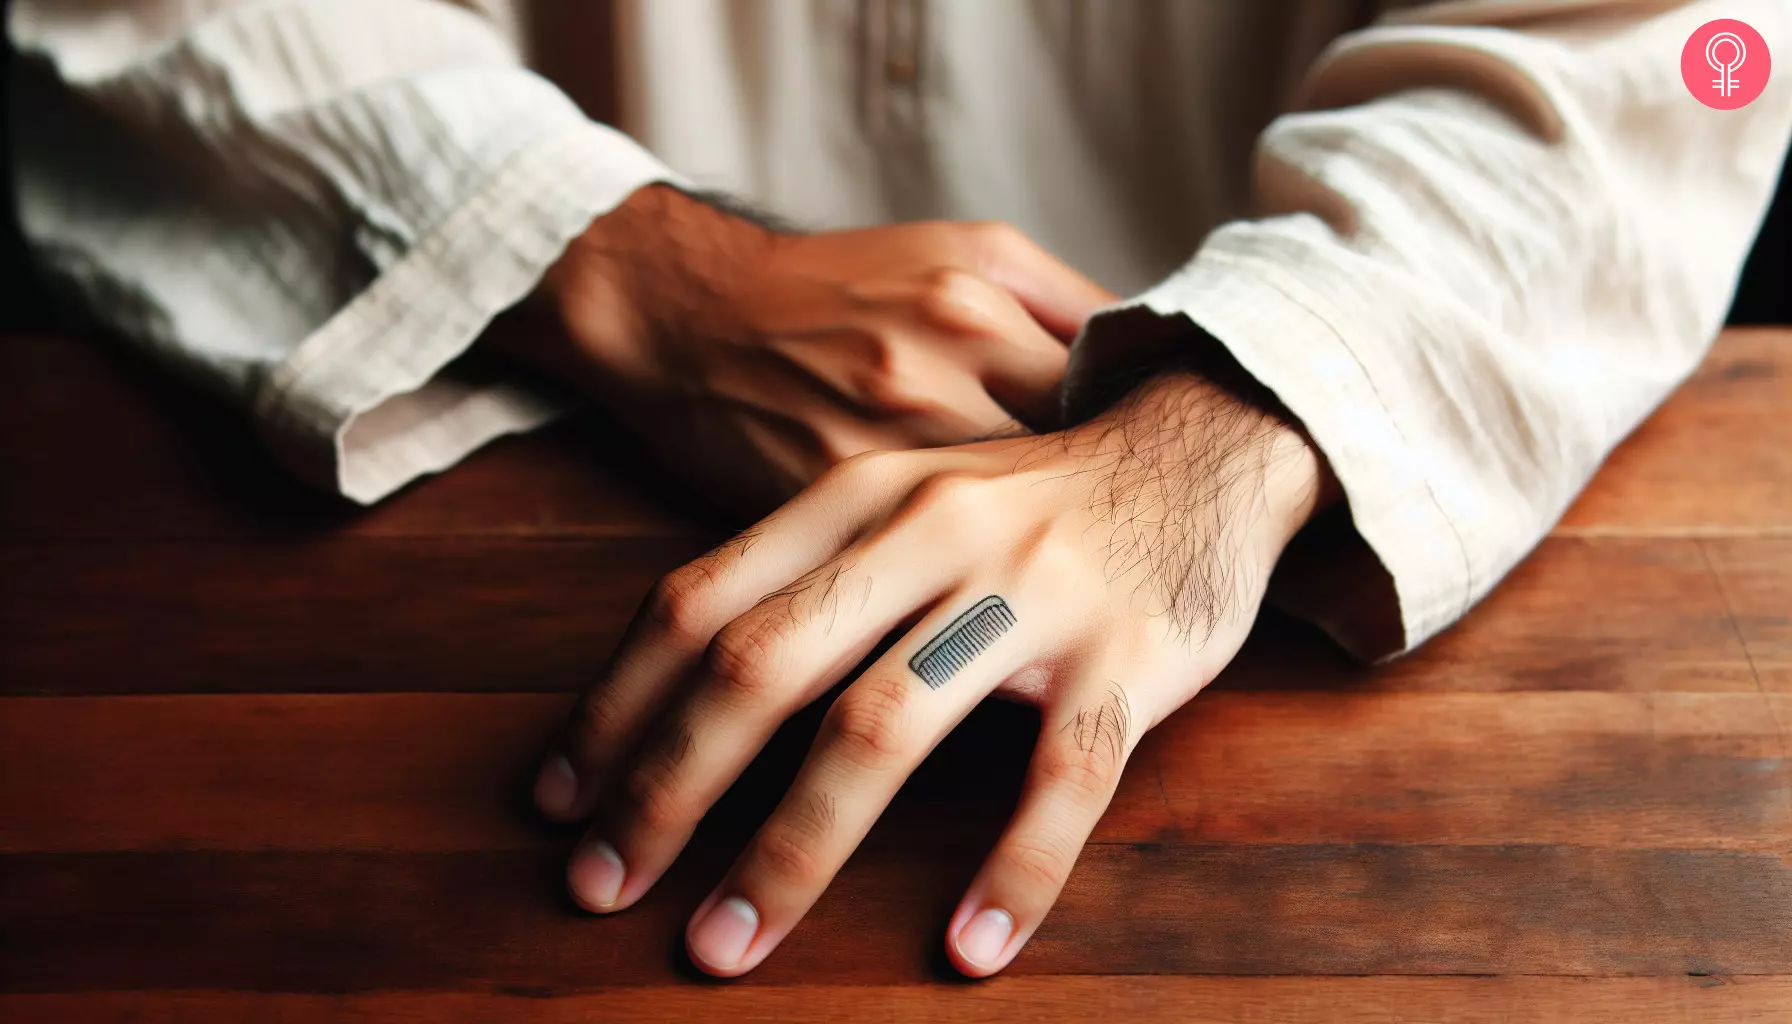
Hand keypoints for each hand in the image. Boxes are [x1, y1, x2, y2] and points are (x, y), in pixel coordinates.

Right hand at [514, 185, 1114, 515]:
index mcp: (978, 305)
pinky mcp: (822, 502)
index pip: (1103, 392)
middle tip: (1112, 540)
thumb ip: (1062, 301)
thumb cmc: (838, 285)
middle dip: (1090, 510)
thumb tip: (1151, 358)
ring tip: (1052, 574)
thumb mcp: (963, 250)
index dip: (1132, 441)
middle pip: (1057, 471)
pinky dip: (945, 572)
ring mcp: (874, 445)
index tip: (1145, 473)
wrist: (689, 315)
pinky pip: (908, 555)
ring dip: (1026, 556)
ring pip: (990, 531)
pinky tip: (964, 582)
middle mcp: (933, 374)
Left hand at [533, 368, 1334, 975]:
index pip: (698, 601)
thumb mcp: (901, 498)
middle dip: (666, 787)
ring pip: (886, 728)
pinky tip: (966, 949)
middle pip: (764, 666)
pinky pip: (1061, 780)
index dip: (614, 706)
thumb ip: (805, 573)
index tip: (559, 801)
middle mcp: (929, 532)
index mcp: (856, 498)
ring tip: (727, 946)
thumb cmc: (1027, 499)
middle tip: (601, 888)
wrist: (1203, 442)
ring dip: (792, 851)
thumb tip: (681, 689)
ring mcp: (1032, 593)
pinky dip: (1013, 872)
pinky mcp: (1127, 657)